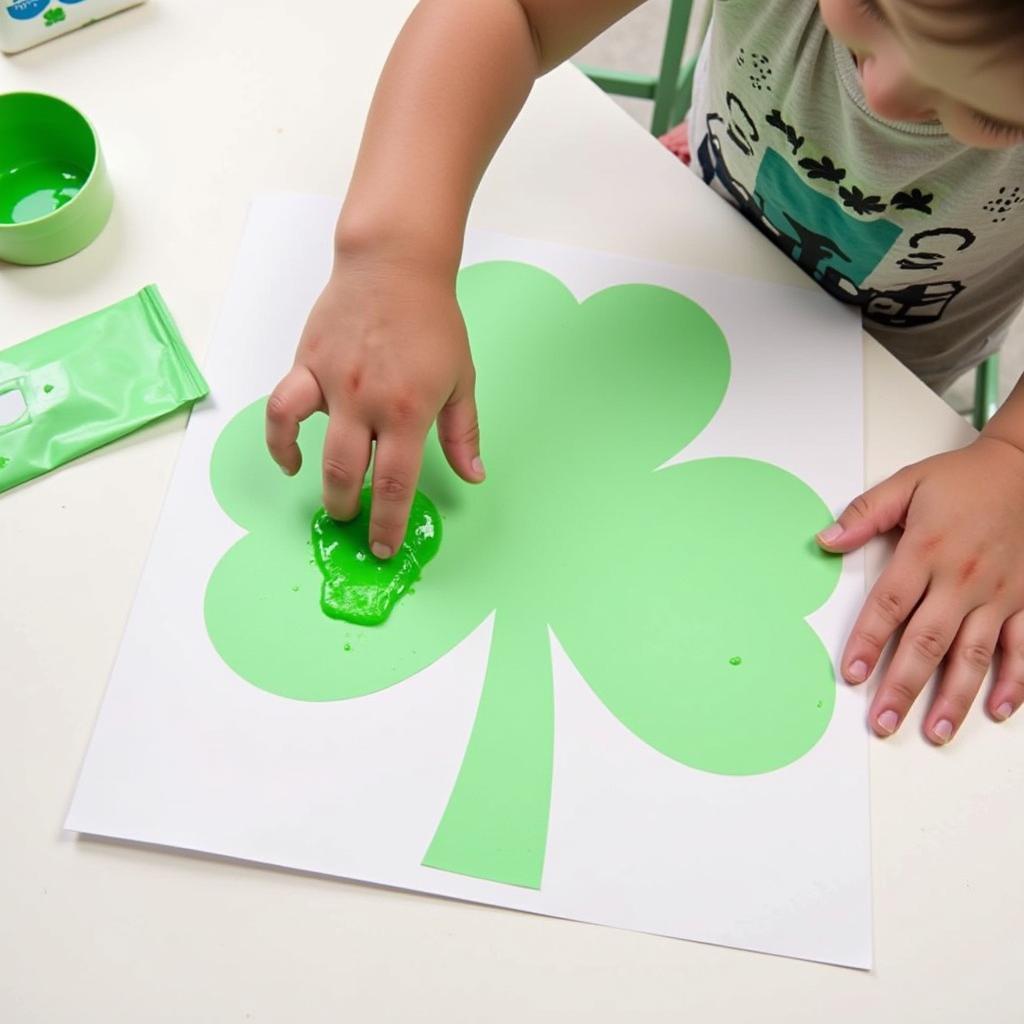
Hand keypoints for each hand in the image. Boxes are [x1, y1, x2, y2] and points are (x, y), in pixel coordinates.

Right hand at [265, 251, 484, 557]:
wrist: (393, 265)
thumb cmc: (432, 321)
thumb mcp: (460, 379)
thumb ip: (463, 433)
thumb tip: (475, 476)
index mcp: (409, 410)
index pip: (395, 483)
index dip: (388, 522)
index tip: (384, 547)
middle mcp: (367, 401)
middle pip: (349, 474)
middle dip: (351, 510)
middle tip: (356, 522)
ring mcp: (332, 383)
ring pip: (312, 447)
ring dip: (318, 483)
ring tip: (330, 500)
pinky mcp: (307, 365)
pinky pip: (283, 410)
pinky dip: (280, 439)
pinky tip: (290, 457)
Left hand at [817, 436, 1023, 743]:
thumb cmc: (963, 480)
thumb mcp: (907, 484)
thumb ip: (864, 515)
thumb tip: (824, 540)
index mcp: (926, 550)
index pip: (889, 605)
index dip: (867, 641)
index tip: (850, 673)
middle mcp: (962, 579)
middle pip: (927, 641)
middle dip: (903, 685)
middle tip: (883, 721)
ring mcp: (998, 594)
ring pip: (974, 654)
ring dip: (955, 697)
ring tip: (935, 732)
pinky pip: (1022, 647)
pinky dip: (1014, 681)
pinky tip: (996, 709)